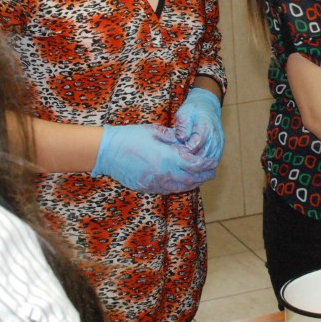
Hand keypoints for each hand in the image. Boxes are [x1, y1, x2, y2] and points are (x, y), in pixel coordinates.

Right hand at [93, 124, 216, 193]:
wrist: (107, 152)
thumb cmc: (131, 137)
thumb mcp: (156, 131)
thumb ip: (174, 138)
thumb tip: (187, 143)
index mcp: (168, 157)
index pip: (194, 164)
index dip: (206, 164)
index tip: (213, 161)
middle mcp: (164, 173)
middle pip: (191, 179)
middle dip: (204, 176)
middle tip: (212, 172)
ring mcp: (155, 183)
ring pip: (180, 188)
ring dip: (193, 183)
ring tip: (200, 178)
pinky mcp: (147, 188)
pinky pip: (167, 190)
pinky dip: (178, 187)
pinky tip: (182, 182)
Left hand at [174, 87, 223, 161]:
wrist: (207, 106)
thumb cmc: (192, 110)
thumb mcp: (184, 113)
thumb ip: (183, 125)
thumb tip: (181, 137)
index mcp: (205, 126)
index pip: (195, 145)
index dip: (184, 152)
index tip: (174, 153)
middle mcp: (215, 136)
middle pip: (203, 155)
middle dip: (189, 161)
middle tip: (177, 162)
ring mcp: (219, 143)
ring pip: (209, 161)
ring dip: (197, 165)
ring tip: (184, 166)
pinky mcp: (220, 148)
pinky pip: (213, 161)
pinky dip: (204, 166)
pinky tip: (193, 167)